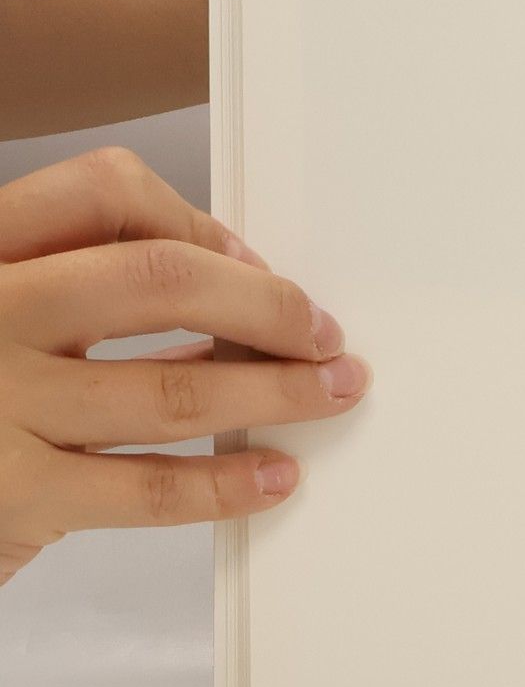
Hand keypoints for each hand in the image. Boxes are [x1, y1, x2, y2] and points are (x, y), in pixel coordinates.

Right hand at [0, 148, 370, 586]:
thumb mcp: (0, 308)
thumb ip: (75, 285)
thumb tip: (230, 285)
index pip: (102, 191)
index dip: (198, 222)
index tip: (252, 263)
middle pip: (160, 280)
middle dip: (267, 306)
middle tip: (324, 333)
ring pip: (173, 392)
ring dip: (276, 393)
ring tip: (330, 392)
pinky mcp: (11, 495)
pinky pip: (148, 487)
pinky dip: (227, 484)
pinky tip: (273, 475)